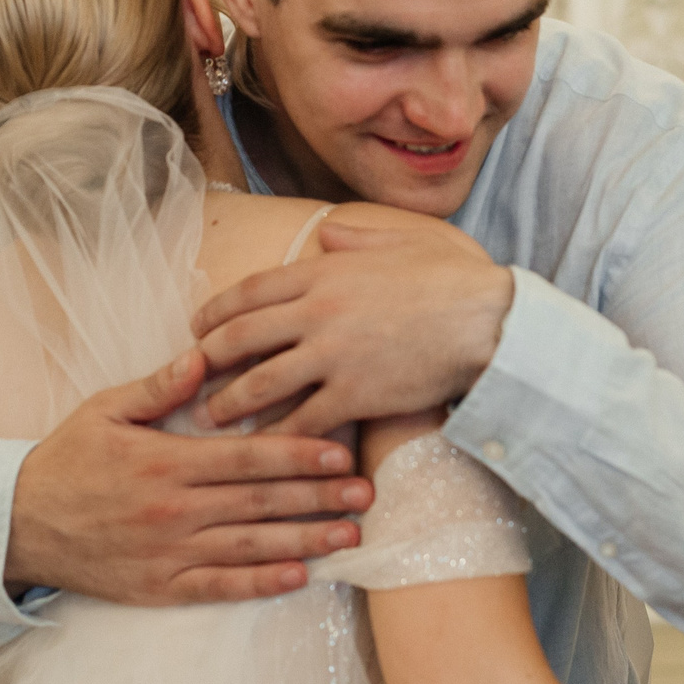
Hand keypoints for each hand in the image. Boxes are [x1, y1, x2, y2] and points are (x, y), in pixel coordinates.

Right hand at [4, 347, 369, 602]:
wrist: (14, 526)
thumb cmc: (66, 461)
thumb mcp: (104, 410)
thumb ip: (157, 387)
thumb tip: (202, 356)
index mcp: (166, 461)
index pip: (247, 456)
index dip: (299, 453)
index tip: (342, 452)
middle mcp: (174, 509)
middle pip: (261, 501)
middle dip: (320, 497)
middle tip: (369, 494)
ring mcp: (168, 553)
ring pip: (251, 547)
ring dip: (306, 542)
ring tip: (351, 537)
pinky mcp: (159, 588)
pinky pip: (218, 588)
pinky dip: (260, 585)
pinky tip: (298, 579)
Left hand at [189, 219, 515, 438]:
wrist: (493, 322)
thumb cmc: (456, 278)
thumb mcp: (405, 241)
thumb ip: (358, 237)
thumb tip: (328, 232)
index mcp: (325, 270)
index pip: (250, 291)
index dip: (215, 311)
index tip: (196, 327)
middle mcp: (317, 312)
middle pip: (241, 337)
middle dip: (207, 360)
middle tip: (190, 376)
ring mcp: (332, 356)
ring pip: (260, 384)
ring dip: (230, 404)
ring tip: (213, 419)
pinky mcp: (354, 396)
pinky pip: (303, 422)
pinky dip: (281, 438)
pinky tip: (267, 451)